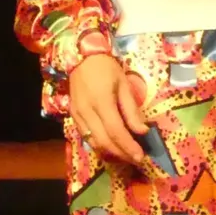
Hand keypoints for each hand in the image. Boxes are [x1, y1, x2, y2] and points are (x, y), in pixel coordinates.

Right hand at [68, 52, 150, 167]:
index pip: (116, 131)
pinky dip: (99, 144)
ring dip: (110, 152)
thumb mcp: (124, 83)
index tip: (140, 156)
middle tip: (135, 158)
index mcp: (101, 101)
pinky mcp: (73, 115)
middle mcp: (87, 111)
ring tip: (125, 154)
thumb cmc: (107, 67)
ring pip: (93, 142)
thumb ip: (132, 109)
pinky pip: (86, 136)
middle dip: (121, 153)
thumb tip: (142, 131)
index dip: (128, 146)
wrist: (81, 56)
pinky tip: (110, 145)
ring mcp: (77, 115)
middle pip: (104, 141)